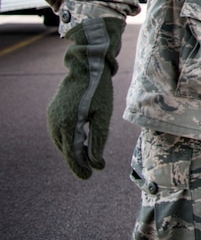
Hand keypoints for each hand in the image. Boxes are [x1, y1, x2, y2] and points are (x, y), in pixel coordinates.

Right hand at [46, 17, 124, 178]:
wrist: (87, 68)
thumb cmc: (98, 91)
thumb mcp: (103, 116)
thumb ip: (98, 140)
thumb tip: (96, 163)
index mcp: (67, 126)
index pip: (72, 155)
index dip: (80, 168)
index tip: (88, 177)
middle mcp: (55, 124)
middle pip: (65, 151)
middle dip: (77, 161)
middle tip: (90, 171)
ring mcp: (52, 118)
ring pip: (61, 142)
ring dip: (73, 151)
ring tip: (86, 158)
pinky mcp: (53, 112)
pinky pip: (60, 132)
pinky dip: (69, 140)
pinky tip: (79, 142)